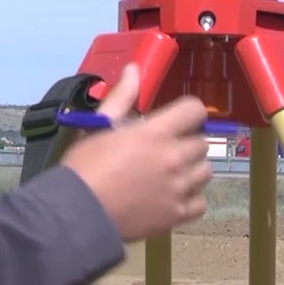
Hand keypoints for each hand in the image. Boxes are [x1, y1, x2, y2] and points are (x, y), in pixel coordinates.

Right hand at [60, 64, 213, 241]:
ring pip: (205, 171)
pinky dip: (191, 198)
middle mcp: (174, 158)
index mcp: (156, 132)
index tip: (177, 120)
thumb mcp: (100, 126)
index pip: (194, 110)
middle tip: (165, 150)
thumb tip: (133, 69)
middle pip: (202, 142)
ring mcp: (179, 188)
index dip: (188, 112)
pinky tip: (173, 197)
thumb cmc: (85, 165)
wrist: (78, 212)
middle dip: (186, 142)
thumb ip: (122, 97)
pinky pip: (201, 202)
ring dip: (192, 169)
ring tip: (170, 174)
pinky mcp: (177, 214)